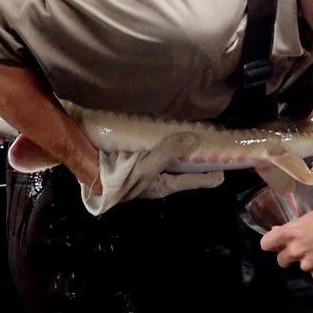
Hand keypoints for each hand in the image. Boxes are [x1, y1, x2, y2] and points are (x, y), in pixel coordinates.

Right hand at [80, 132, 223, 215]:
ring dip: (179, 147)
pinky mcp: (134, 159)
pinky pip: (153, 149)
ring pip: (169, 158)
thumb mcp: (146, 167)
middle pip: (184, 168)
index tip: (228, 165)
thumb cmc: (118, 177)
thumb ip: (169, 152)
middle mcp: (158, 179)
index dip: (213, 174)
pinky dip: (161, 140)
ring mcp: (146, 169)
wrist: (84, 170)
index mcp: (164, 185)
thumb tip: (194, 138)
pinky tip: (163, 127)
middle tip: (211, 141)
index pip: (195, 181)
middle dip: (196, 157)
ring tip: (193, 131)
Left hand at [260, 210, 312, 280]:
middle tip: (303, 249)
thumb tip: (277, 231)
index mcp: (290, 233)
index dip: (271, 244)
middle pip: (281, 260)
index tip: (278, 244)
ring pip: (300, 267)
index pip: (265, 244)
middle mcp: (295, 251)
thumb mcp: (311, 217)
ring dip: (308, 262)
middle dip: (289, 255)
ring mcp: (307, 265)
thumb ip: (293, 227)